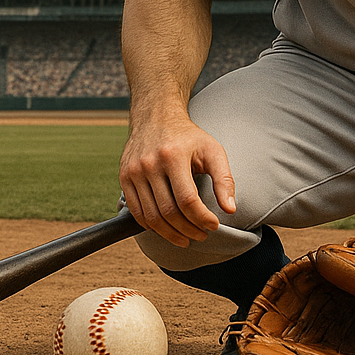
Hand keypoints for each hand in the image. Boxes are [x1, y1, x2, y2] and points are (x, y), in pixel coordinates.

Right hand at [119, 108, 236, 247]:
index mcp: (172, 156)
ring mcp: (133, 171)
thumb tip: (230, 209)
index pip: (187, 200)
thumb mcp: (212, 150)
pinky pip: (136, 211)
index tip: (214, 225)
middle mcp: (149, 164)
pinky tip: (167, 229)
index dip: (202, 218)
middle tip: (202, 235)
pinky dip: (151, 226)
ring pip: (151, 216)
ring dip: (170, 234)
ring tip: (186, 237)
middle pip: (168, 211)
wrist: (155, 117)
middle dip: (188, 230)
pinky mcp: (124, 177)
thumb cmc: (188, 136)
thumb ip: (224, 179)